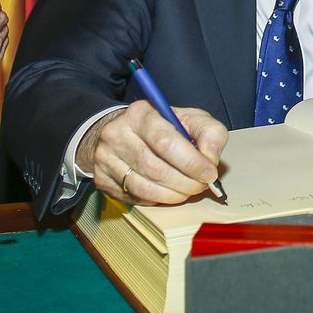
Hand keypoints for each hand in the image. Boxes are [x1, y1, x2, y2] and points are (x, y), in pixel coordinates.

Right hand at [76, 100, 228, 204]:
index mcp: (139, 113)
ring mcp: (105, 158)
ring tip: (188, 190)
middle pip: (155, 168)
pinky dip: (157, 199)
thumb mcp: (190, 119)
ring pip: (144, 187)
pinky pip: (134, 198)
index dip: (191, 162)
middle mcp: (116, 134)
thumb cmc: (161, 126)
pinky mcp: (102, 178)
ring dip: (173, 195)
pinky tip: (167, 191)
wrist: (122, 131)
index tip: (209, 173)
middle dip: (186, 183)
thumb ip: (209, 133)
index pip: (165, 142)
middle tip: (202, 185)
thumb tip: (210, 159)